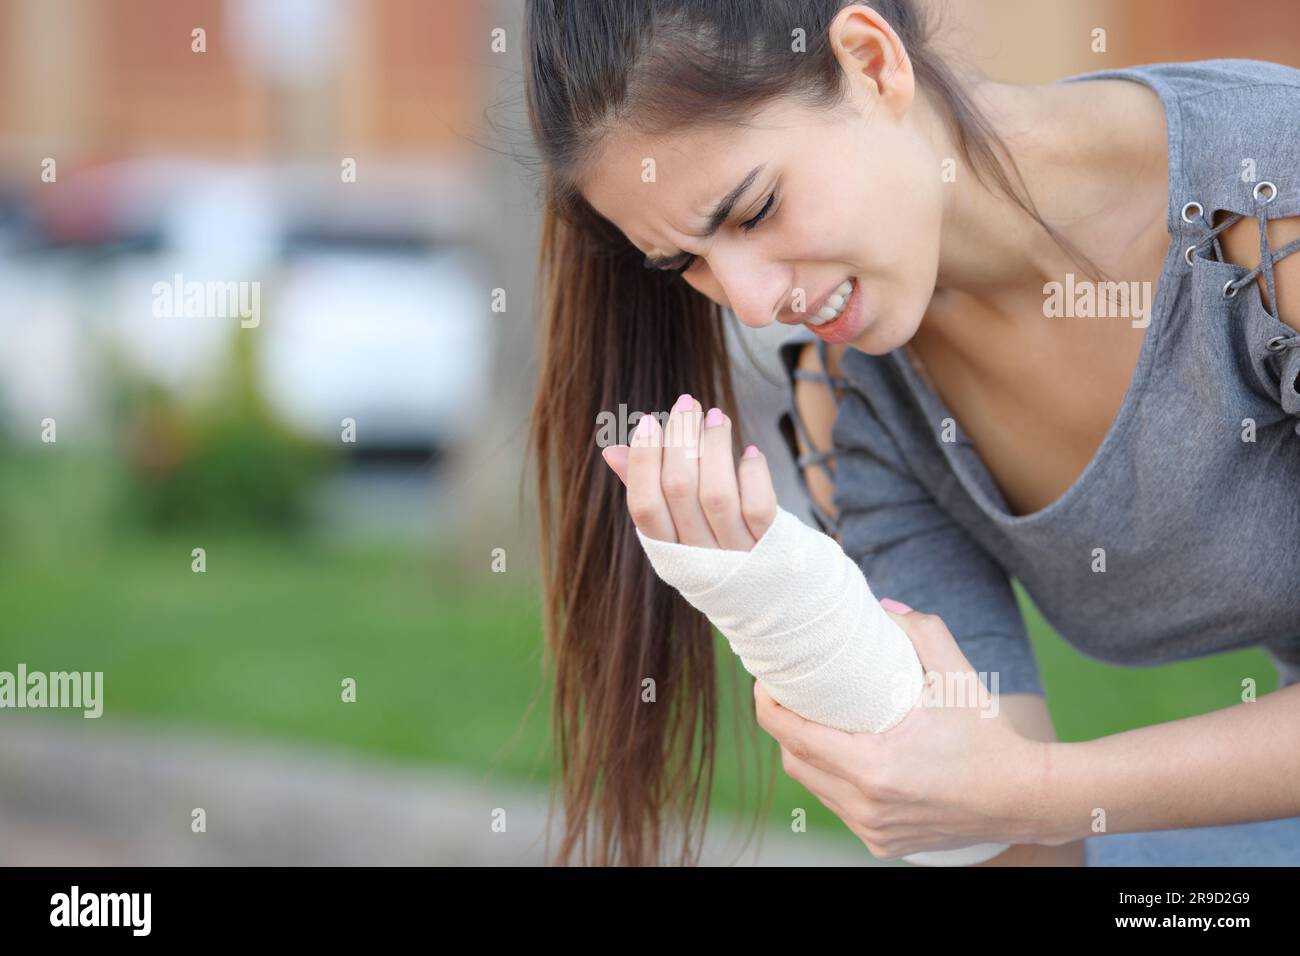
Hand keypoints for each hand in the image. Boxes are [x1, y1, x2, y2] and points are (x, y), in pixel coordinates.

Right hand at [600, 394, 775, 550]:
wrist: (775, 593)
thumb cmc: (717, 546)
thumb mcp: (680, 526)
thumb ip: (648, 489)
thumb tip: (611, 451)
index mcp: (669, 552)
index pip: (644, 506)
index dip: (644, 461)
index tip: (650, 421)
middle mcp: (700, 555)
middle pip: (679, 490)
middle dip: (680, 438)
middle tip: (687, 403)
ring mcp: (736, 552)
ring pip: (717, 494)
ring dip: (714, 446)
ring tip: (716, 417)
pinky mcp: (770, 546)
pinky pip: (758, 505)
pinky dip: (752, 473)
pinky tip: (750, 453)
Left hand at [754, 605, 1051, 859]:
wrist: (1023, 797)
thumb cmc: (988, 736)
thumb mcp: (956, 675)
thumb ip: (920, 632)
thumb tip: (882, 607)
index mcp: (874, 767)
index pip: (791, 734)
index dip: (768, 704)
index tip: (767, 679)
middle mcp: (866, 805)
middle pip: (794, 761)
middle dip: (784, 726)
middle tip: (789, 693)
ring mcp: (873, 830)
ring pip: (813, 787)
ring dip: (805, 755)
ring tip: (812, 720)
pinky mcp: (882, 844)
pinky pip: (837, 806)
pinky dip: (832, 781)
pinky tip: (842, 756)